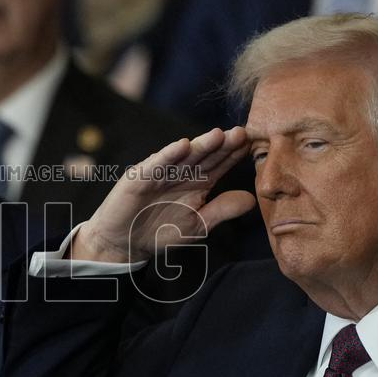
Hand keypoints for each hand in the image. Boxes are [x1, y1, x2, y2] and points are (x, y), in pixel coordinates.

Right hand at [72, 127, 255, 262]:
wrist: (125, 243)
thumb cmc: (161, 232)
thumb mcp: (198, 225)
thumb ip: (222, 210)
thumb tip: (252, 199)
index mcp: (198, 182)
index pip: (220, 164)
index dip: (234, 155)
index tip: (253, 144)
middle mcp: (181, 172)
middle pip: (205, 155)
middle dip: (222, 145)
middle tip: (241, 133)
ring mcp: (160, 172)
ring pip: (184, 156)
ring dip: (200, 145)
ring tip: (218, 135)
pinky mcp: (140, 177)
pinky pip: (156, 164)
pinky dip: (168, 155)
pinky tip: (182, 146)